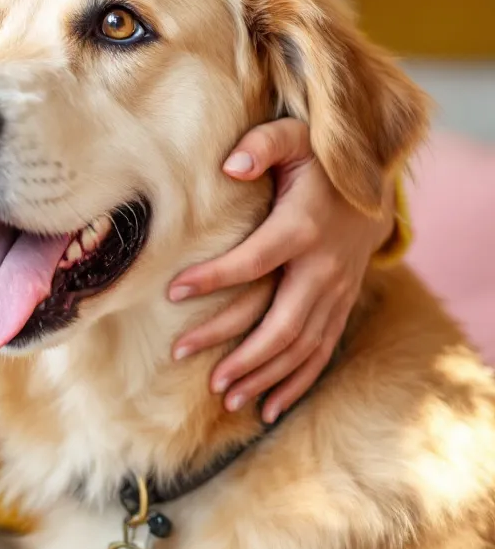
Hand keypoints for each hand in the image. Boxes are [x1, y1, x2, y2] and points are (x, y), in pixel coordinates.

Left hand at [169, 119, 393, 424]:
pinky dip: (295, 384)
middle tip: (183, 355)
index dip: (214, 276)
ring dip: (261, 375)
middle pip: (279, 321)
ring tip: (221, 394)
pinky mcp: (341, 307)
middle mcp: (323, 269)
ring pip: (300, 346)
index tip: (172, 291)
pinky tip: (266, 408)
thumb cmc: (321, 163)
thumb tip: (230, 165)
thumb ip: (262, 145)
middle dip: (234, 346)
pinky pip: (320, 353)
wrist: (375, 188)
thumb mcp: (296, 140)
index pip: (254, 261)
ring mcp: (336, 294)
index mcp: (303, 229)